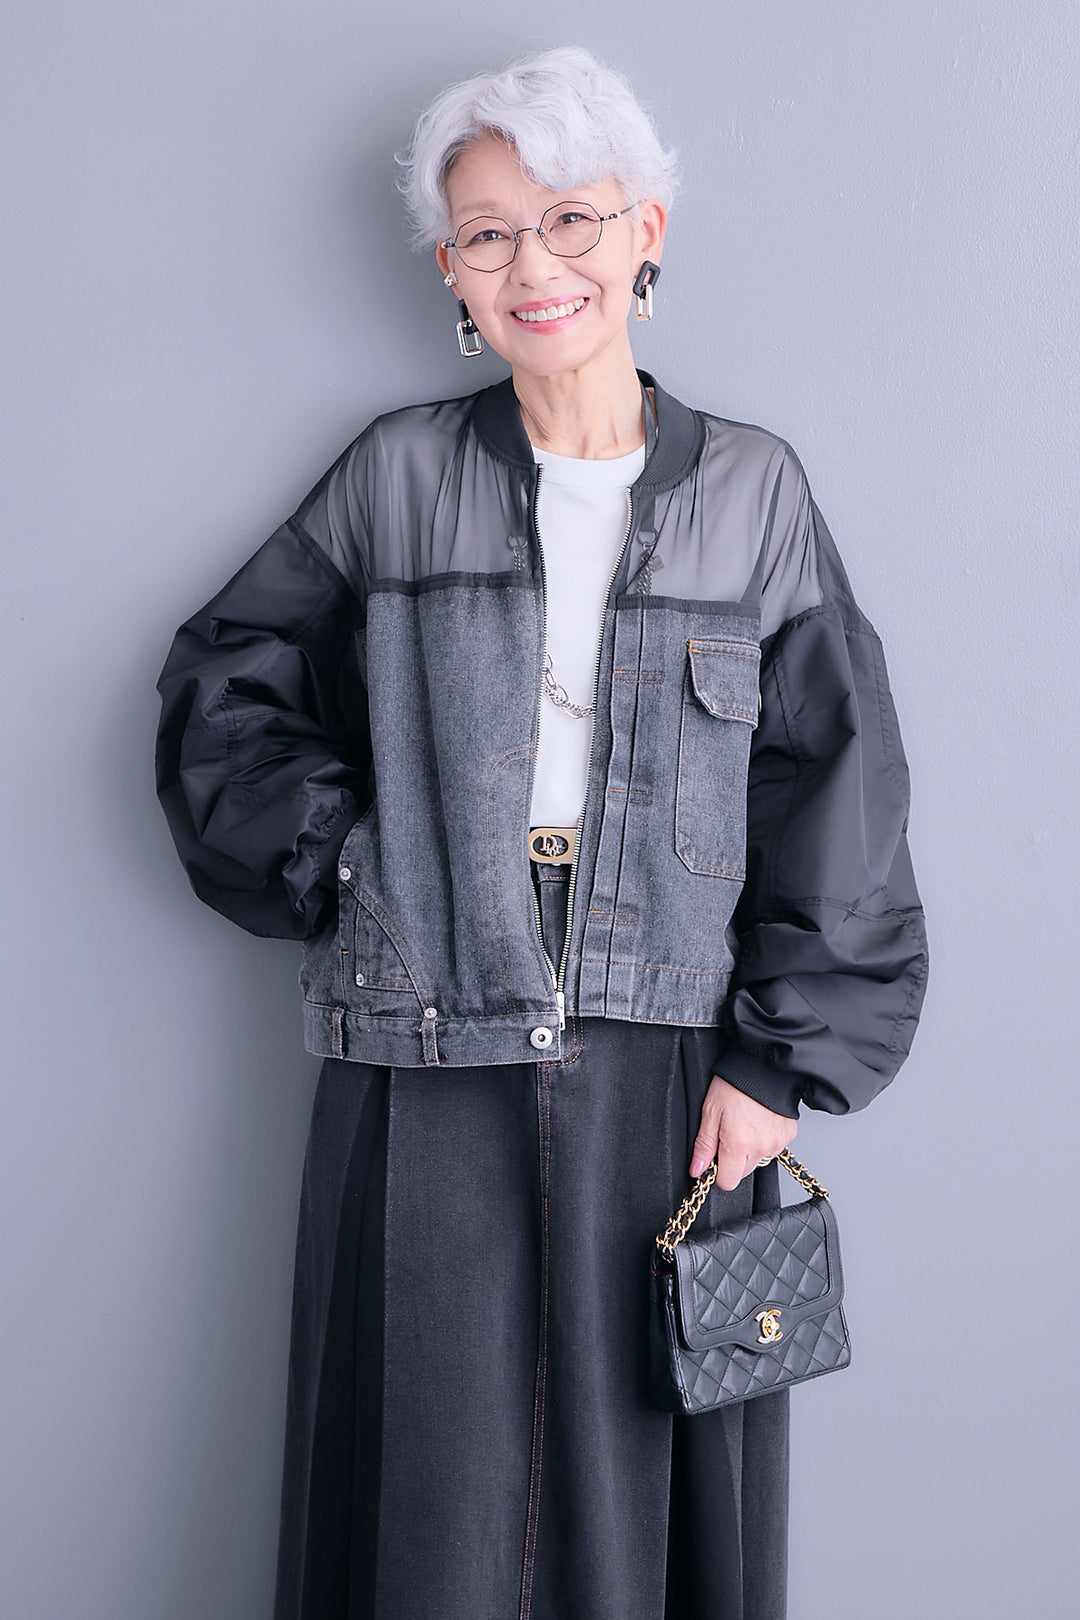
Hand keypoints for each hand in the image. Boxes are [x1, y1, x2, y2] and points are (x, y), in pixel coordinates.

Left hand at [689, 1075, 797, 1190]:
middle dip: (733, 1160)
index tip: (714, 1156)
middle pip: (742, 1172)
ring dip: (750, 1150)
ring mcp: (777, 1142)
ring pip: (758, 1160)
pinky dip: (764, 1139)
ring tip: (744, 1123)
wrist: (763, 1064)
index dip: (717, 1171)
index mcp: (738, 1144)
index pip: (727, 1182)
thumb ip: (704, 1145)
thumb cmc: (734, 1083)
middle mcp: (760, 1147)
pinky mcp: (788, 1135)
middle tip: (728, 1133)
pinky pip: (773, 1148)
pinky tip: (759, 1121)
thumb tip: (697, 1170)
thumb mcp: (710, 1112)